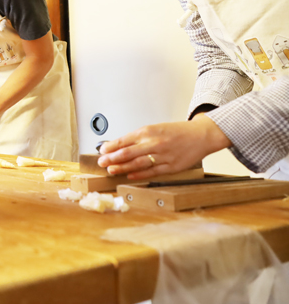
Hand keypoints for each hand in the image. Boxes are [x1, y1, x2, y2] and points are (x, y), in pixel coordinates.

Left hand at [97, 115, 231, 179]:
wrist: (201, 135)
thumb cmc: (177, 131)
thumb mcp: (155, 128)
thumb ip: (138, 137)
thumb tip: (119, 145)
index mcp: (149, 131)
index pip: (124, 140)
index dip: (111, 146)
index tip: (102, 150)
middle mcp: (154, 143)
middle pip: (128, 153)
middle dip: (112, 158)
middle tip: (102, 162)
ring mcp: (163, 156)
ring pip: (138, 163)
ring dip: (122, 168)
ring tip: (112, 170)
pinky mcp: (171, 166)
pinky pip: (152, 171)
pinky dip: (139, 174)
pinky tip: (129, 175)